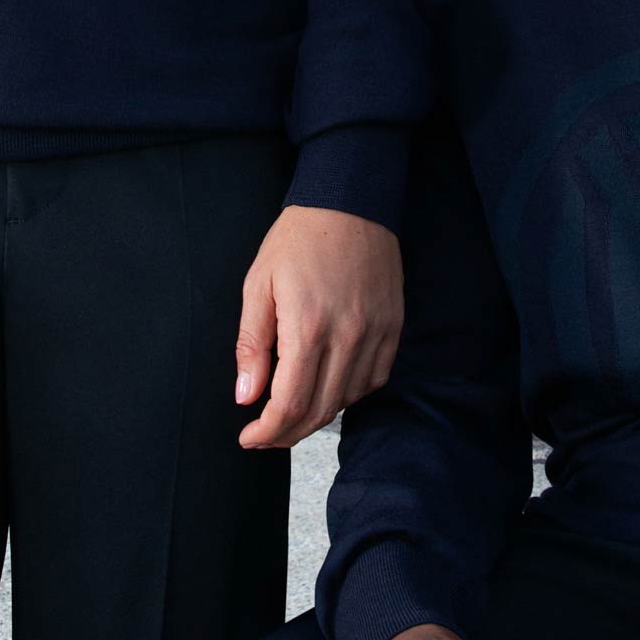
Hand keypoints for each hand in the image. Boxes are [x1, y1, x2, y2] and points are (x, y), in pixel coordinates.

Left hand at [234, 204, 400, 448]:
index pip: (290, 404)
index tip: (250, 438)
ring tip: (293, 409)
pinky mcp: (393, 327)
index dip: (268, 432)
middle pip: (320, 411)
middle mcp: (347, 337)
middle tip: (266, 434)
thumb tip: (245, 396)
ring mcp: (376, 333)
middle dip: (288, 432)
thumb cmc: (297, 240)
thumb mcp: (259, 285)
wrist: (350, 201)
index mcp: (308, 327)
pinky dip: (350, 393)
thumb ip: (251, 345)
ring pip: (348, 400)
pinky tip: (330, 386)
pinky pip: (374, 379)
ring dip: (318, 415)